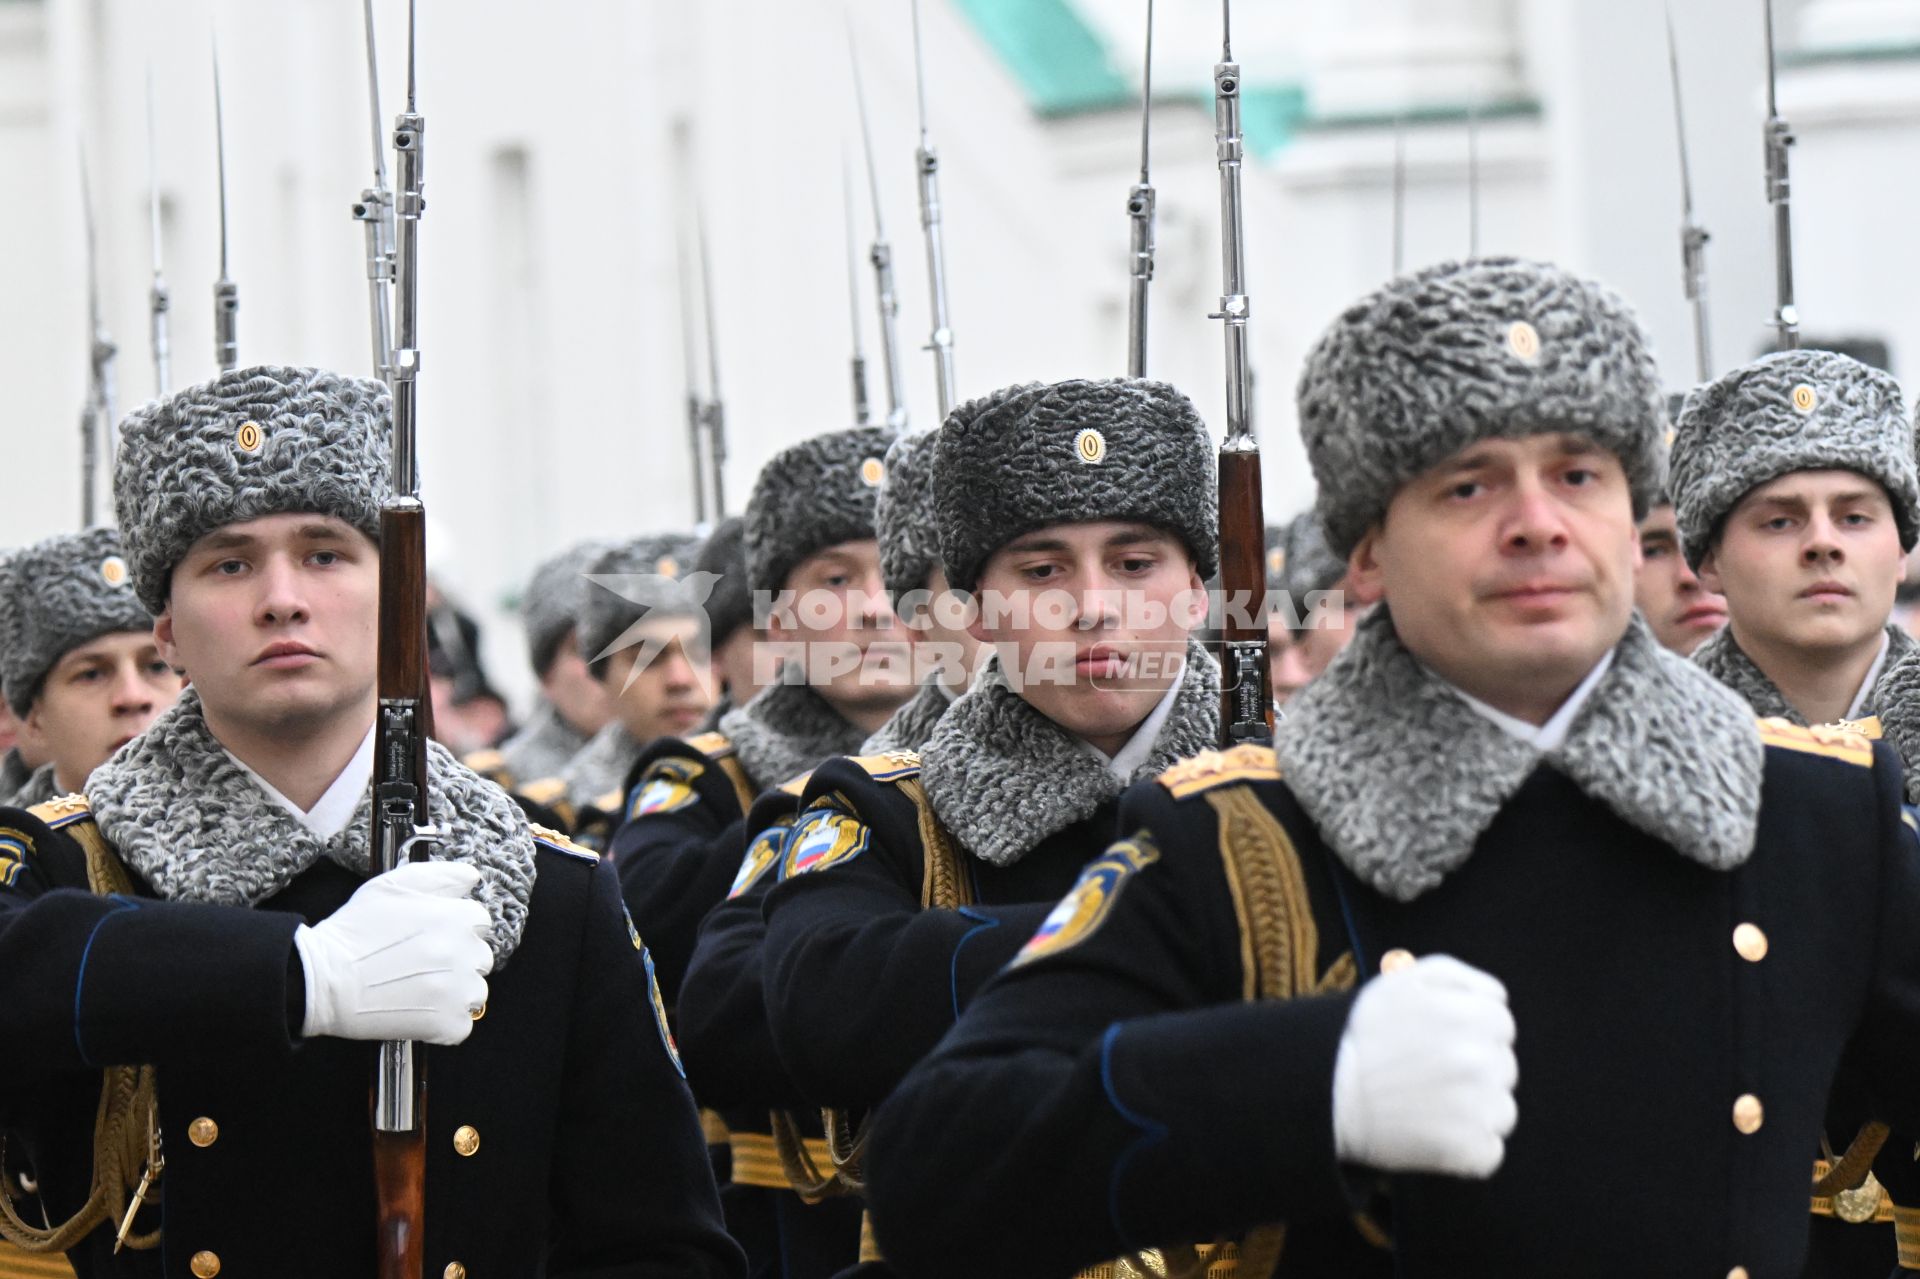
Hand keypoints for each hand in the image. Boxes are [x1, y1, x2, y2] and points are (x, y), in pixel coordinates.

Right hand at [293, 861, 493, 1045]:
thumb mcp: (393, 886)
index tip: (431, 939)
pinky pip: (461, 1025)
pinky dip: (444, 1024)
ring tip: (419, 990)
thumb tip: (472, 878)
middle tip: (422, 966)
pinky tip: (417, 1012)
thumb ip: (440, 876)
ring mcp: (460, 991)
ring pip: (476, 992)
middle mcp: (466, 952)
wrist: (324, 979)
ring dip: (455, 993)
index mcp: (458, 918)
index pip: (479, 922)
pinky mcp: (449, 1024)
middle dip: (458, 961)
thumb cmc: (355, 930)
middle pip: (480, 958)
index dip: (455, 929)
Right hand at [1331, 954, 1516, 1177]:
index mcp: (1477, 1018)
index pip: (1501, 1025)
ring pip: (1502, 1111)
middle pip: (1503, 1068)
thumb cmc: (1365, 1034)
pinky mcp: (1468, 1151)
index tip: (1437, 1041)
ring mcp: (1479, 1110)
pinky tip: (1432, 1133)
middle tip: (1427, 1073)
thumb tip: (1497, 998)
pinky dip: (1467, 1149)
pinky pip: (1489, 1151)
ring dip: (1475, 1111)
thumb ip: (1459, 977)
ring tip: (1428, 1104)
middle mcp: (1484, 1062)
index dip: (1469, 1030)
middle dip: (1474, 1069)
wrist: (1327, 1092)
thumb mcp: (1404, 980)